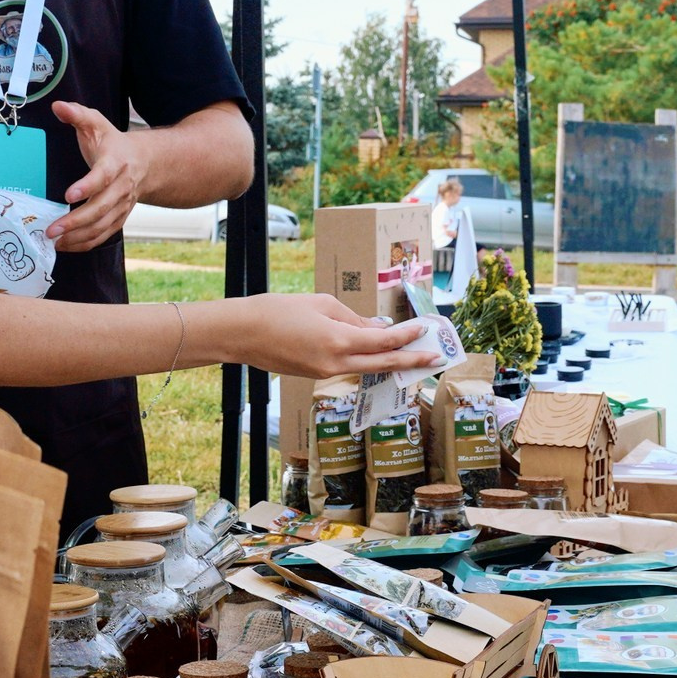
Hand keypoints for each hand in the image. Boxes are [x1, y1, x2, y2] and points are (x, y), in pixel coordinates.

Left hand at [46, 101, 149, 251]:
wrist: (145, 163)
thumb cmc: (114, 144)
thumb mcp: (97, 124)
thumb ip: (77, 114)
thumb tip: (58, 106)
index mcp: (116, 162)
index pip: (103, 176)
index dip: (87, 186)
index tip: (68, 194)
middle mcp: (122, 187)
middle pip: (101, 208)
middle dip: (76, 221)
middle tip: (52, 229)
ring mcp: (122, 206)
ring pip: (102, 226)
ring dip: (77, 236)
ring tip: (54, 240)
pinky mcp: (118, 218)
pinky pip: (103, 235)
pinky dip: (84, 244)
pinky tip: (65, 246)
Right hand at [226, 295, 440, 379]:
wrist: (242, 333)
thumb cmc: (277, 310)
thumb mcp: (321, 304)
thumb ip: (353, 318)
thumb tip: (376, 330)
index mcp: (338, 342)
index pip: (383, 343)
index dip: (407, 336)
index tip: (424, 329)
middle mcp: (335, 363)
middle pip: (382, 365)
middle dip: (410, 361)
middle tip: (435, 357)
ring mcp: (324, 372)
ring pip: (365, 368)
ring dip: (388, 361)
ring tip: (410, 353)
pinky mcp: (314, 374)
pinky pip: (346, 367)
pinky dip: (364, 360)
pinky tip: (372, 351)